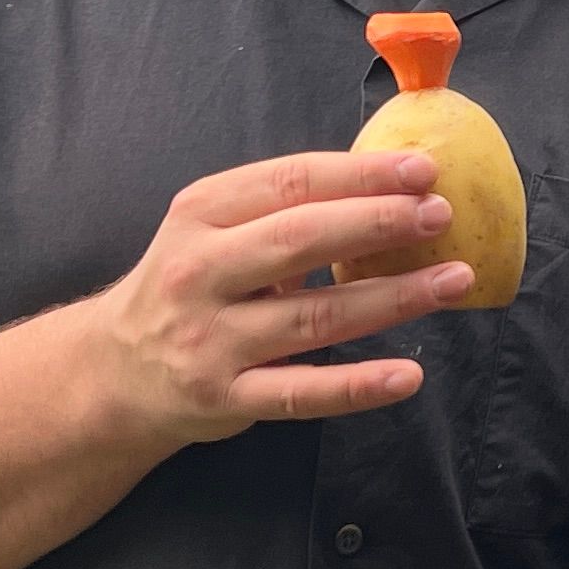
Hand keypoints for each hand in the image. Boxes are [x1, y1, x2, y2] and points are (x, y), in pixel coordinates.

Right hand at [79, 149, 472, 449]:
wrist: (114, 370)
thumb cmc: (190, 285)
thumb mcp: (213, 228)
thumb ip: (283, 206)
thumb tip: (392, 181)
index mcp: (202, 214)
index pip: (290, 182)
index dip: (360, 174)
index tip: (422, 170)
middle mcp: (201, 272)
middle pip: (300, 239)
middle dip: (378, 223)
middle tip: (441, 215)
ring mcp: (211, 340)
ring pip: (315, 316)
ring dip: (393, 298)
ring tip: (453, 280)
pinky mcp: (225, 398)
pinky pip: (302, 392)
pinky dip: (358, 385)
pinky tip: (409, 373)